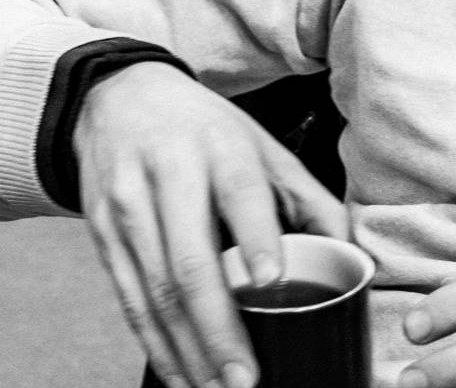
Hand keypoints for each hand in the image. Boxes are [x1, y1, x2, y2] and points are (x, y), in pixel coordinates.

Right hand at [74, 62, 348, 387]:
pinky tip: (179, 375)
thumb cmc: (207, 130)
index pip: (240, 193)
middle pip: (190, 260)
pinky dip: (155, 346)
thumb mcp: (263, 146)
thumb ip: (307, 198)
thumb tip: (350, 254)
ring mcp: (128, 208)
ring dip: (187, 352)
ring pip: (154, 293)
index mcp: (221, 148)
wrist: (120, 99)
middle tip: (246, 378)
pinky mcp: (101, 235)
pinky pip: (128, 301)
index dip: (256, 237)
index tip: (272, 280)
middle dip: (218, 328)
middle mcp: (169, 176)